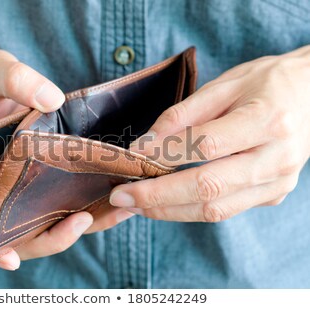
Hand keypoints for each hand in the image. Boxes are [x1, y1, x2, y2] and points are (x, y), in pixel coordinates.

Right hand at [0, 49, 132, 270]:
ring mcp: (26, 188)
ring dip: (82, 225)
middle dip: (53, 236)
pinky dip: (92, 204)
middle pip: (22, 233)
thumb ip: (18, 81)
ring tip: (119, 210)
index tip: (10, 258)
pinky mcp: (47, 179)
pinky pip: (67, 201)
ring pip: (50, 222)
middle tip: (84, 220)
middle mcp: (2, 190)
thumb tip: (51, 100)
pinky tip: (120, 194)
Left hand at [109, 46, 309, 221]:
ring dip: (169, 210)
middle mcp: (277, 158)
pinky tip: (164, 202)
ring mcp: (277, 183)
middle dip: (157, 196)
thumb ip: (183, 115)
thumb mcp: (225, 85)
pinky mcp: (272, 196)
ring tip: (135, 204)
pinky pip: (225, 210)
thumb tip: (145, 144)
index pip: (206, 145)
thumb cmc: (267, 83)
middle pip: (208, 189)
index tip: (131, 158)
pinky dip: (189, 209)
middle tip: (121, 197)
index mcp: (268, 121)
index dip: (164, 155)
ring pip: (215, 210)